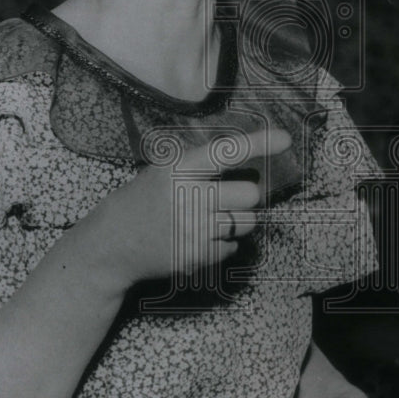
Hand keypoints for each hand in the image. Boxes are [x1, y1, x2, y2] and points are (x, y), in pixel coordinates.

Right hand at [98, 128, 290, 283]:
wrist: (112, 244)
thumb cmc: (144, 201)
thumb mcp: (163, 172)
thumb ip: (199, 167)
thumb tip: (248, 162)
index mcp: (179, 169)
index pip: (226, 152)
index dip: (259, 144)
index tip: (286, 140)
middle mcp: (188, 197)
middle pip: (249, 194)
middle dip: (244, 197)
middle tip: (223, 200)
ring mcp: (193, 230)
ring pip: (247, 223)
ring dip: (236, 221)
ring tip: (208, 221)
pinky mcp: (196, 257)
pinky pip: (232, 247)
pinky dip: (221, 244)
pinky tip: (196, 240)